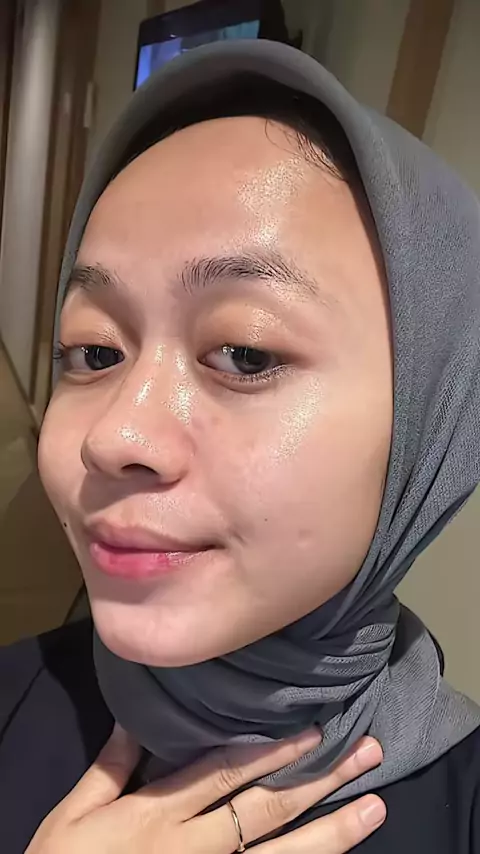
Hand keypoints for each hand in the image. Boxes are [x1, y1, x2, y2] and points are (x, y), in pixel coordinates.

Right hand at [26, 724, 385, 852]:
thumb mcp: (75, 816)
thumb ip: (110, 767)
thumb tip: (134, 717)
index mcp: (160, 817)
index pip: (226, 775)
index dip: (271, 751)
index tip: (313, 731)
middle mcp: (196, 851)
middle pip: (267, 812)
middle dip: (318, 781)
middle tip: (365, 755)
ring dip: (331, 833)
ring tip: (374, 809)